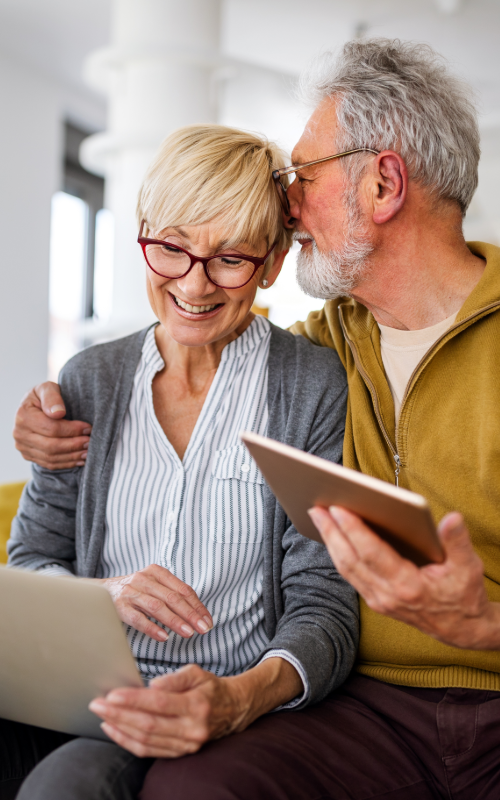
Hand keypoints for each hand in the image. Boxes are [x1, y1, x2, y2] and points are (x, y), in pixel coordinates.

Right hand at [13, 382, 91, 468]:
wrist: (36, 406)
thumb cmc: (45, 396)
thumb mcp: (48, 388)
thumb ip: (52, 397)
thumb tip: (58, 413)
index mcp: (23, 415)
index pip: (51, 428)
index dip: (72, 430)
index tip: (88, 428)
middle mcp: (19, 433)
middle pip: (50, 446)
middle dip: (74, 445)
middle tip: (90, 443)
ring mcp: (22, 446)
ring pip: (50, 458)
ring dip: (72, 457)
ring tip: (88, 452)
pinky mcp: (28, 455)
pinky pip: (48, 464)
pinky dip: (66, 463)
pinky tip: (79, 460)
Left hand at [89, 657, 301, 757]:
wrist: (233, 709)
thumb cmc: (211, 687)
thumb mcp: (197, 673)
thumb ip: (174, 678)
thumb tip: (151, 686)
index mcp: (197, 705)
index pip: (158, 703)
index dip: (133, 700)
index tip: (112, 694)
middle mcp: (192, 729)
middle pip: (148, 725)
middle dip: (119, 715)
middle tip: (98, 704)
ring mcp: (187, 745)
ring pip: (146, 741)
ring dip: (120, 729)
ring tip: (102, 716)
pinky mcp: (181, 753)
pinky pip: (150, 751)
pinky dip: (128, 742)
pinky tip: (115, 730)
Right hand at [100, 564, 212, 641]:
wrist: (100, 591)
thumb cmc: (135, 591)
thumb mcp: (153, 585)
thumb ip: (172, 594)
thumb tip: (198, 615)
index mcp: (156, 572)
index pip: (182, 589)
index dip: (197, 606)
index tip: (207, 621)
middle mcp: (144, 579)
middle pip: (172, 597)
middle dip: (190, 614)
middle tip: (203, 628)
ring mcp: (131, 592)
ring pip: (157, 607)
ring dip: (175, 621)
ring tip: (188, 633)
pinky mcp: (119, 607)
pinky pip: (138, 619)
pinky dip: (152, 628)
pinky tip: (164, 637)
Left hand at [308, 506, 499, 649]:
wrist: (463, 631)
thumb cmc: (464, 596)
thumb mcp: (468, 568)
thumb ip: (458, 542)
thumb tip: (452, 518)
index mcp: (408, 586)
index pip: (372, 554)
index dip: (353, 530)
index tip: (338, 509)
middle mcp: (387, 596)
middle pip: (350, 560)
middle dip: (331, 532)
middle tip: (316, 507)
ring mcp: (379, 600)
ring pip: (346, 568)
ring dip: (330, 542)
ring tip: (319, 517)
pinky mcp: (376, 600)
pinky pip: (350, 574)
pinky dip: (338, 553)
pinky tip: (332, 536)